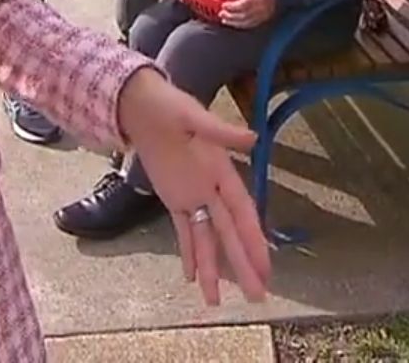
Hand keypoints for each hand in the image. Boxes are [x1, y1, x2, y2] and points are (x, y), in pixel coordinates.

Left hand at [116, 69, 271, 305]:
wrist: (143, 106)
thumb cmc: (171, 107)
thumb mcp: (194, 116)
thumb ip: (221, 132)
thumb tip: (252, 139)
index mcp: (222, 172)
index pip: (243, 214)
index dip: (254, 241)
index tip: (265, 267)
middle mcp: (212, 189)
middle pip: (230, 235)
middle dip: (243, 266)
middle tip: (258, 296)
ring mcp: (193, 196)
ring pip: (207, 240)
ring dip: (214, 268)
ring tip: (216, 301)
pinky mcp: (174, 199)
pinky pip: (184, 232)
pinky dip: (189, 253)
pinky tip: (193, 278)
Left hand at [217, 0, 276, 28]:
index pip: (243, 5)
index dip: (232, 6)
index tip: (223, 5)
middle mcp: (261, 9)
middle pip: (243, 16)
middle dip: (230, 16)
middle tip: (221, 13)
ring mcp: (264, 16)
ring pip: (246, 22)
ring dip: (234, 23)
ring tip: (225, 20)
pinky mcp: (266, 19)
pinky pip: (252, 25)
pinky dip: (242, 25)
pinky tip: (236, 23)